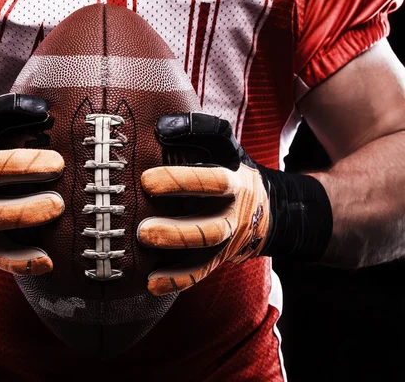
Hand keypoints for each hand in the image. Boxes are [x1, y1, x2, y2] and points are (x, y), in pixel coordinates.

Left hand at [138, 113, 331, 295]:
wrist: (268, 209)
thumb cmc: (232, 169)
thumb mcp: (225, 145)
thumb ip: (198, 129)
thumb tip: (161, 126)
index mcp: (235, 182)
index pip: (212, 180)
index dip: (181, 181)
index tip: (146, 180)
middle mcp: (233, 214)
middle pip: (210, 227)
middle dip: (177, 229)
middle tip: (142, 230)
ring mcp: (227, 240)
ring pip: (205, 251)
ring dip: (175, 251)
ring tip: (144, 245)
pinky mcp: (218, 258)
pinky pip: (200, 272)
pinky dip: (177, 280)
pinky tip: (151, 283)